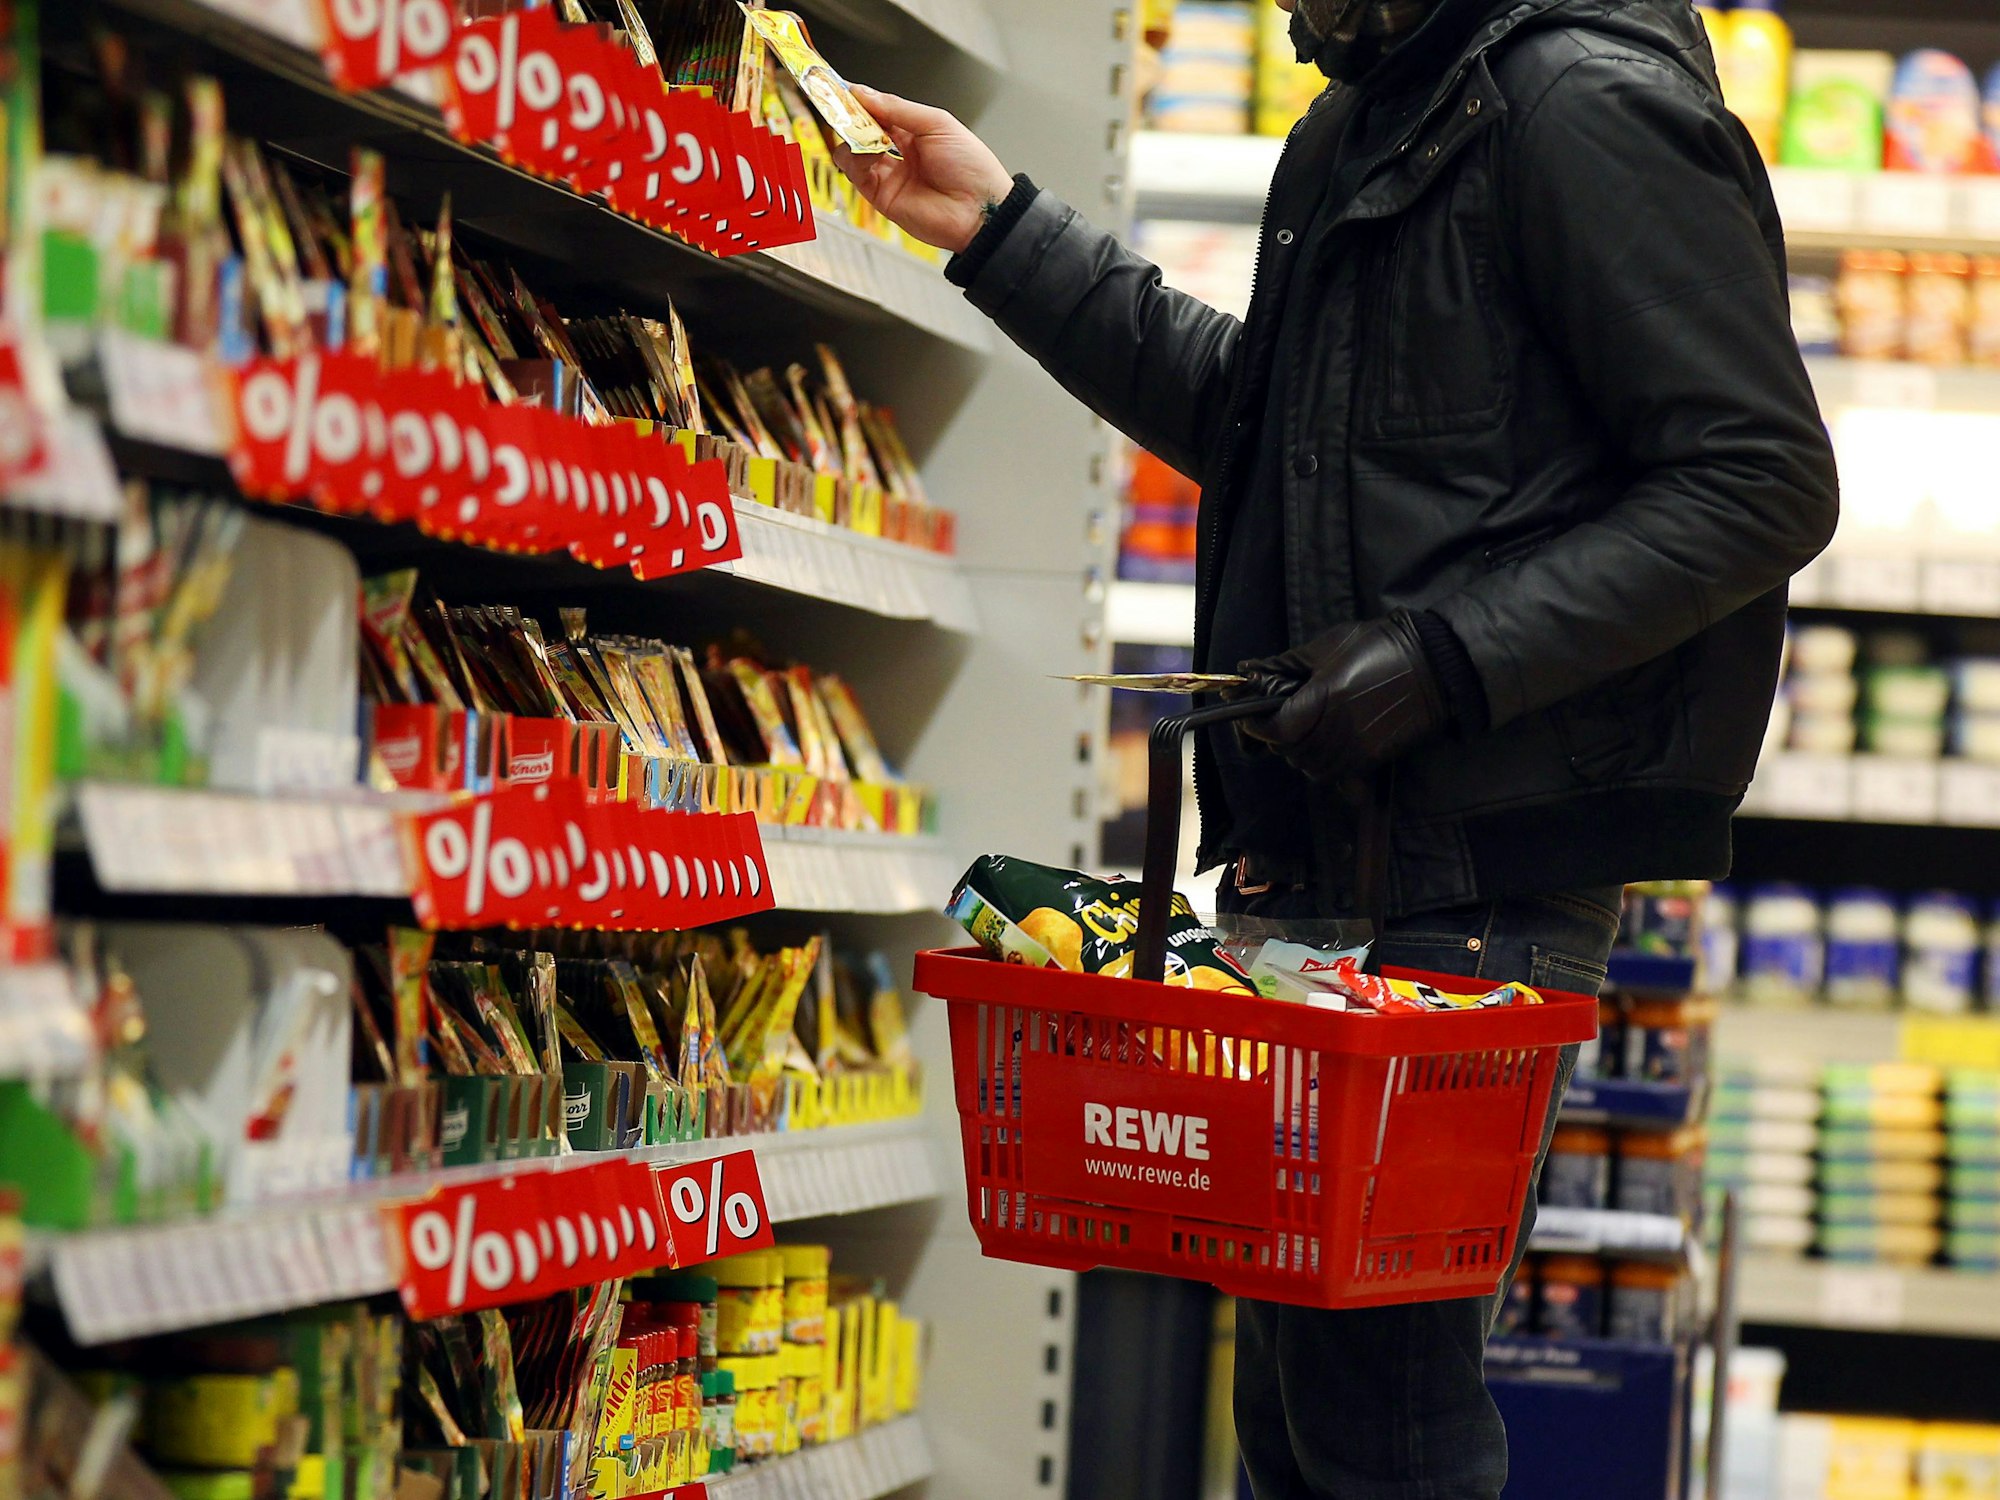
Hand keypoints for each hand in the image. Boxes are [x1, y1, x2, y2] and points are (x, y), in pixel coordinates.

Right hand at [832, 85, 1016, 253]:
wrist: (980, 210)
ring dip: (851, 136)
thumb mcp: (937, 123)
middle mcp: (900, 152)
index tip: (842, 86)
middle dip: (849, 114)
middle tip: (838, 102)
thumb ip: (898, 108)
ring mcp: (889, 175)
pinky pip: (856, 173)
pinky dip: (855, 158)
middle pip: (863, 129)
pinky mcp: (881, 196)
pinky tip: (866, 152)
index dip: (861, 99)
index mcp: (916, 132)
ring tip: (858, 130)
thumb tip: (864, 94)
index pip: (880, 110)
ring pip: (853, 150)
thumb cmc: (972, 167)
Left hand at [1238, 613, 1446, 782]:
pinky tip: (1329, 746)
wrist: (1434, 664)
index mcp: (1323, 700)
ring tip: (1306, 731)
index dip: (1257, 725)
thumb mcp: (1329, 645)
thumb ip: (1286, 663)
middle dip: (1279, 737)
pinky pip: (1337, 776)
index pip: (1276, 730)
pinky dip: (1326, 766)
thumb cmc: (1379, 646)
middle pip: (1290, 752)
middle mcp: (1337, 731)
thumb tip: (1248, 671)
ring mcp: (1357, 749)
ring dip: (1301, 753)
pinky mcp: (1373, 759)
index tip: (1253, 714)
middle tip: (1281, 718)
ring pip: (1312, 768)